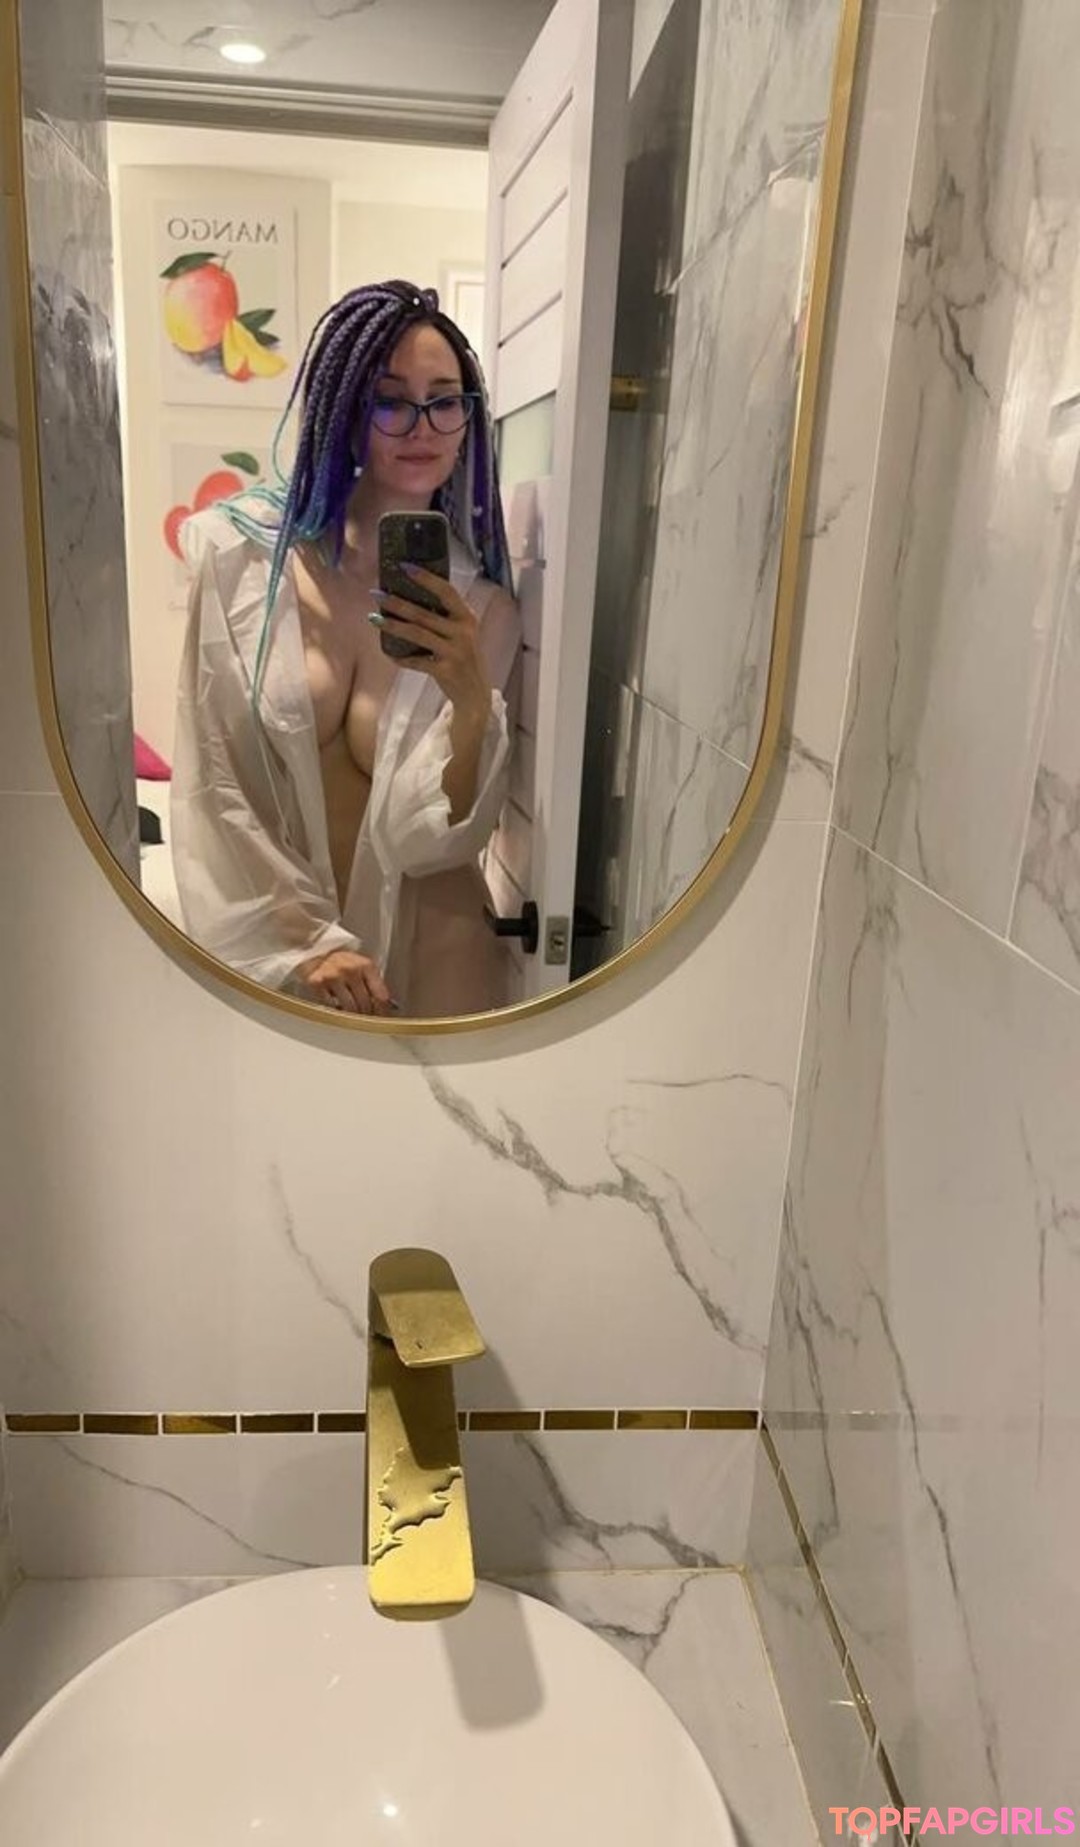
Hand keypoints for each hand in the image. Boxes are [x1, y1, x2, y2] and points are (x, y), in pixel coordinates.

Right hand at [295, 948, 394, 1015]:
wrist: (317, 952)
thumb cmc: (342, 962)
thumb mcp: (362, 967)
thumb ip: (374, 985)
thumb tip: (387, 1007)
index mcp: (366, 965)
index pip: (380, 995)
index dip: (382, 1011)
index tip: (382, 1018)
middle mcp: (351, 970)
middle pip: (365, 1004)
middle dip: (367, 1015)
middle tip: (366, 1020)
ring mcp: (333, 976)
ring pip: (349, 1008)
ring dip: (352, 1017)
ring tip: (352, 1017)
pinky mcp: (317, 983)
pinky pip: (331, 1007)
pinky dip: (335, 1012)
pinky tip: (337, 1009)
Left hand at [372, 565, 491, 724]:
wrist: (475, 694)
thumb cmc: (463, 658)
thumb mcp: (462, 633)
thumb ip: (445, 617)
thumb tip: (408, 599)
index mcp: (467, 617)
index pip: (446, 591)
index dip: (425, 578)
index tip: (403, 566)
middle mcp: (463, 632)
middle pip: (424, 613)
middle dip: (397, 602)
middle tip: (376, 593)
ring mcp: (455, 652)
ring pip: (417, 634)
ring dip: (392, 625)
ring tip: (373, 618)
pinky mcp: (446, 670)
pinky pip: (416, 662)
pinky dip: (400, 658)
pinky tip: (388, 654)